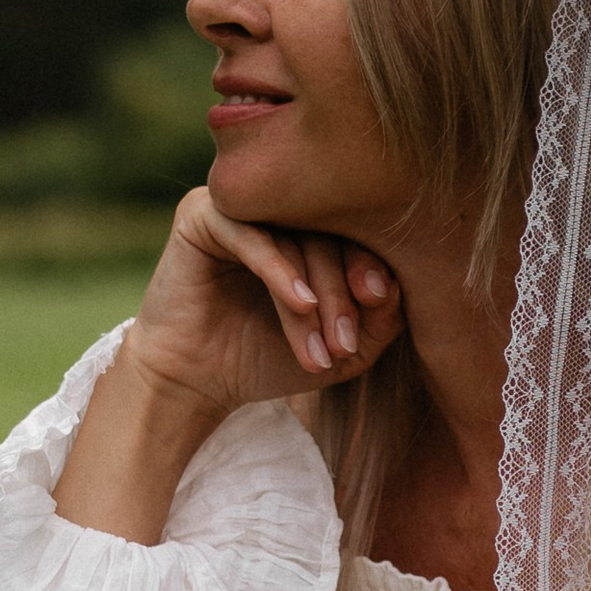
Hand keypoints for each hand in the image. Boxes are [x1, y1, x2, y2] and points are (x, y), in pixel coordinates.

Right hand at [55, 187, 407, 544]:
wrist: (194, 382)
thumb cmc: (266, 360)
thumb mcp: (339, 351)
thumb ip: (378, 322)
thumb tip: (396, 286)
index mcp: (314, 226)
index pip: (357, 232)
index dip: (374, 266)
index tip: (380, 306)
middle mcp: (279, 209)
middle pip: (330, 233)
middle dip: (344, 293)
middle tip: (346, 343)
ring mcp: (242, 208)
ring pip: (295, 238)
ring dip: (316, 297)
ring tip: (322, 348)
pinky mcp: (202, 214)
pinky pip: (250, 234)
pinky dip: (280, 271)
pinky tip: (300, 305)